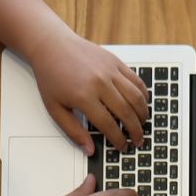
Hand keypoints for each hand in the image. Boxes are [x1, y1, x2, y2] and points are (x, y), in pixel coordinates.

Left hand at [28, 26, 148, 152]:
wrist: (52, 45)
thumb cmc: (52, 76)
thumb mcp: (55, 109)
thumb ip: (74, 131)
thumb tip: (90, 150)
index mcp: (84, 96)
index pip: (109, 125)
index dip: (118, 140)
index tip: (122, 147)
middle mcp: (100, 83)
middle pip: (127, 112)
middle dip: (135, 131)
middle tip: (137, 141)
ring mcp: (110, 70)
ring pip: (136, 97)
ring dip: (143, 114)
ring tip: (142, 125)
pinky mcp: (115, 62)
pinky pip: (136, 80)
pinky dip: (143, 94)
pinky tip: (142, 104)